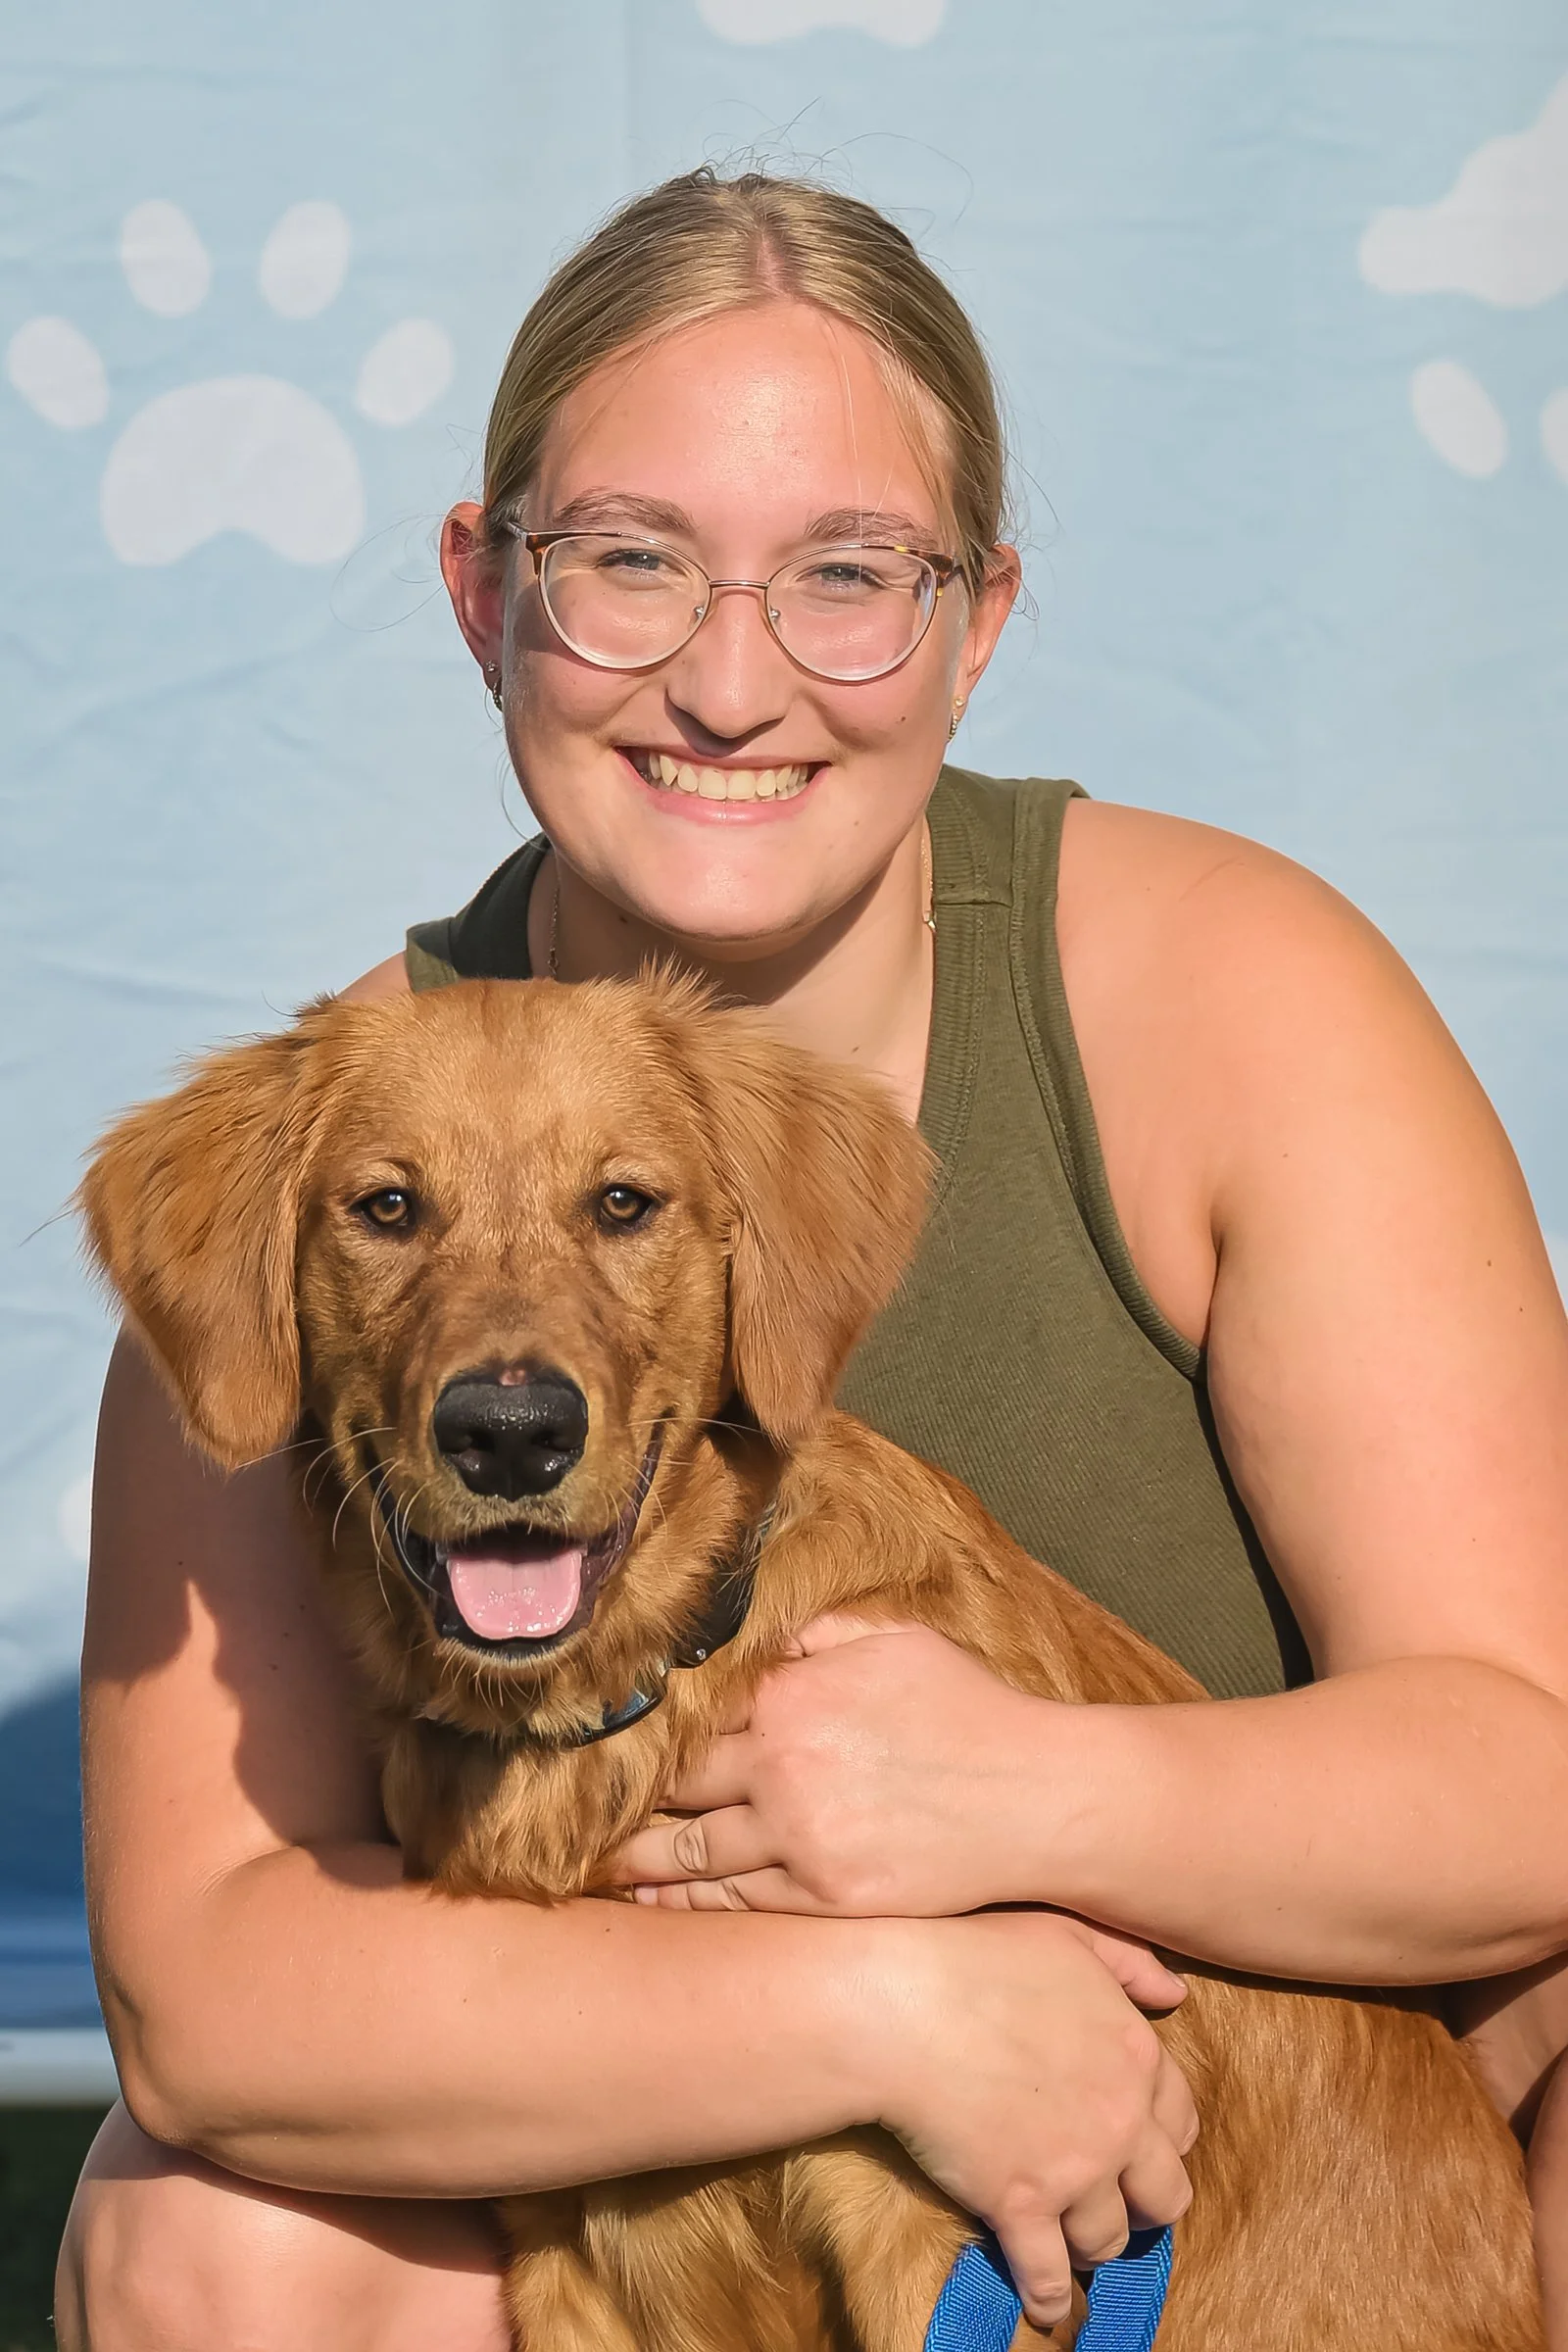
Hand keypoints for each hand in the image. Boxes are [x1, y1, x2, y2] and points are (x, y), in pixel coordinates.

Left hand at [614, 1614, 1059, 1914]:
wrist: (1038, 1798)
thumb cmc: (970, 1710)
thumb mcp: (892, 1640)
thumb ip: (815, 1632)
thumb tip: (758, 1627)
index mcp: (790, 1696)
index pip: (692, 1714)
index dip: (642, 1729)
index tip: (597, 1740)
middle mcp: (782, 1765)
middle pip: (677, 1784)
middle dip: (624, 1796)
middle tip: (569, 1808)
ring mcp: (800, 1838)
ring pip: (691, 1850)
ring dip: (637, 1856)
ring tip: (593, 1863)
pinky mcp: (825, 1898)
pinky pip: (736, 1901)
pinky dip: (688, 1901)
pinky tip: (654, 1899)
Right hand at [862, 1910, 1194, 2330]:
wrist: (903, 2003)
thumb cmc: (976, 1956)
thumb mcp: (1067, 1933)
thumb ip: (1129, 1962)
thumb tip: (1175, 1995)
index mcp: (1136, 2054)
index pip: (1180, 2118)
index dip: (1161, 2137)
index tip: (1138, 2145)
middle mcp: (1119, 2120)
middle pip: (1164, 2193)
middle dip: (1143, 2202)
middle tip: (1115, 2199)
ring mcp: (1073, 2169)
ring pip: (1108, 2236)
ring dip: (1093, 2241)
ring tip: (1072, 2238)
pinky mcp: (1020, 2206)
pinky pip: (1048, 2274)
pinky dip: (1048, 2297)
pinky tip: (1045, 2306)